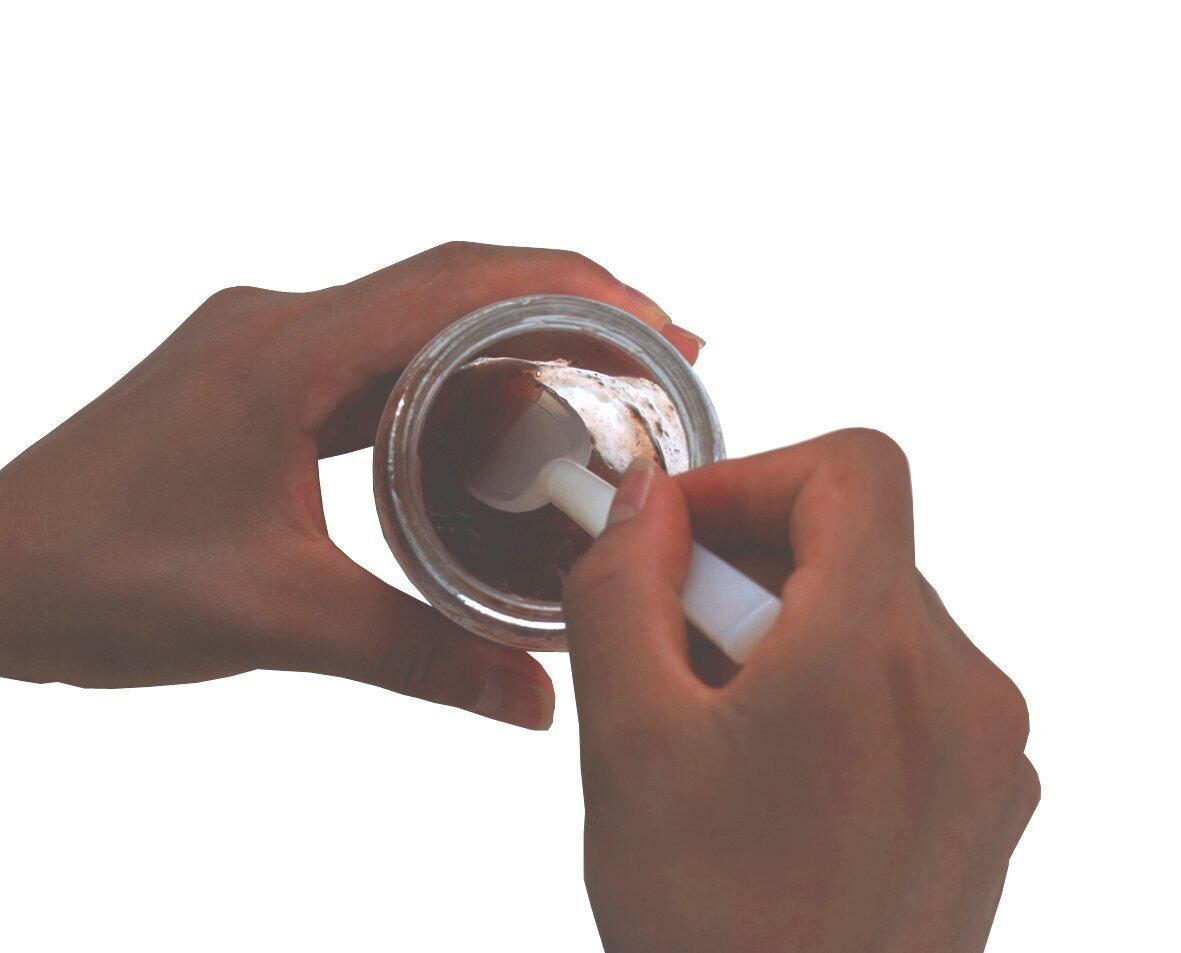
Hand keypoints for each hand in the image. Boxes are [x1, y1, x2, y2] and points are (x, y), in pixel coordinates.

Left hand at [0, 242, 701, 728]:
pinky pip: (379, 363)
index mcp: (284, 351)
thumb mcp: (277, 619)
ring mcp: (268, 348)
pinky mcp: (261, 383)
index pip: (458, 283)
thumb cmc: (94, 580)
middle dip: (567, 314)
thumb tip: (534, 697)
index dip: (576, 291)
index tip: (660, 323)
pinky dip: (452, 386)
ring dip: (510, 352)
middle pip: (453, 287)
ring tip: (594, 404)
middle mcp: (279, 323)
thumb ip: (418, 655)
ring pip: (418, 324)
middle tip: (659, 364)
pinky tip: (492, 434)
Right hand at [563, 431, 1037, 949]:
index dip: (753, 476)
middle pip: (857, 546)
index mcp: (879, 652)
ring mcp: (987, 747)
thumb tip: (642, 501)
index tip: (681, 531)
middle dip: (748, 567)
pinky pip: (909, 688)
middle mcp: (963, 687)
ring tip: (715, 721)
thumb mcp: (626, 737)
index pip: (852, 468)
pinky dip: (834, 687)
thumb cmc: (714, 929)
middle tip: (671, 638)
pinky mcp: (986, 792)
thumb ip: (621, 587)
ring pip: (877, 617)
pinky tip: (771, 767)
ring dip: (787, 632)